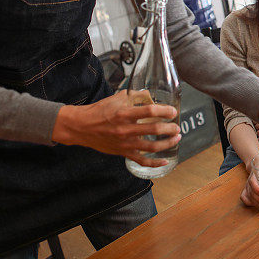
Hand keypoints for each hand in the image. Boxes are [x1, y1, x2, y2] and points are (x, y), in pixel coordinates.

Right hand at [51, 89, 180, 167]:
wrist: (81, 127)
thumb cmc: (99, 111)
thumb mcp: (117, 98)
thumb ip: (135, 96)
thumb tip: (150, 95)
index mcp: (124, 113)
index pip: (149, 111)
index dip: (164, 111)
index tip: (172, 111)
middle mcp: (125, 129)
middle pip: (154, 129)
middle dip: (170, 128)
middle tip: (177, 126)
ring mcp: (125, 143)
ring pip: (151, 146)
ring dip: (167, 143)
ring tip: (176, 138)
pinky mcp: (123, 152)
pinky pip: (142, 161)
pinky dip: (155, 163)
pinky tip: (166, 161)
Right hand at [240, 163, 258, 209]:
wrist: (258, 163)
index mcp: (256, 173)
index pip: (253, 181)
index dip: (256, 189)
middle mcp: (250, 180)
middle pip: (251, 192)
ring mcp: (248, 185)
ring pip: (249, 196)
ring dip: (257, 203)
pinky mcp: (247, 189)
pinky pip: (244, 198)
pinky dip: (250, 203)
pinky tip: (258, 206)